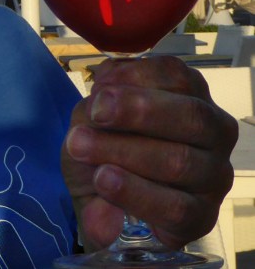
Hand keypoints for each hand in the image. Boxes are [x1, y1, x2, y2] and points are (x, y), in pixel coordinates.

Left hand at [61, 57, 237, 250]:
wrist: (104, 203)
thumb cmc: (106, 149)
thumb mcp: (94, 119)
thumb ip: (99, 103)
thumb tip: (103, 99)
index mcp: (190, 97)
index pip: (178, 76)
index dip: (138, 75)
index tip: (99, 85)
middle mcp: (213, 134)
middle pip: (190, 115)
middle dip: (137, 110)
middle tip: (95, 112)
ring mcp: (213, 177)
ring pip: (180, 160)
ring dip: (123, 151)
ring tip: (81, 147)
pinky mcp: (202, 217)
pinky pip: (174, 207)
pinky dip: (134, 191)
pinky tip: (104, 180)